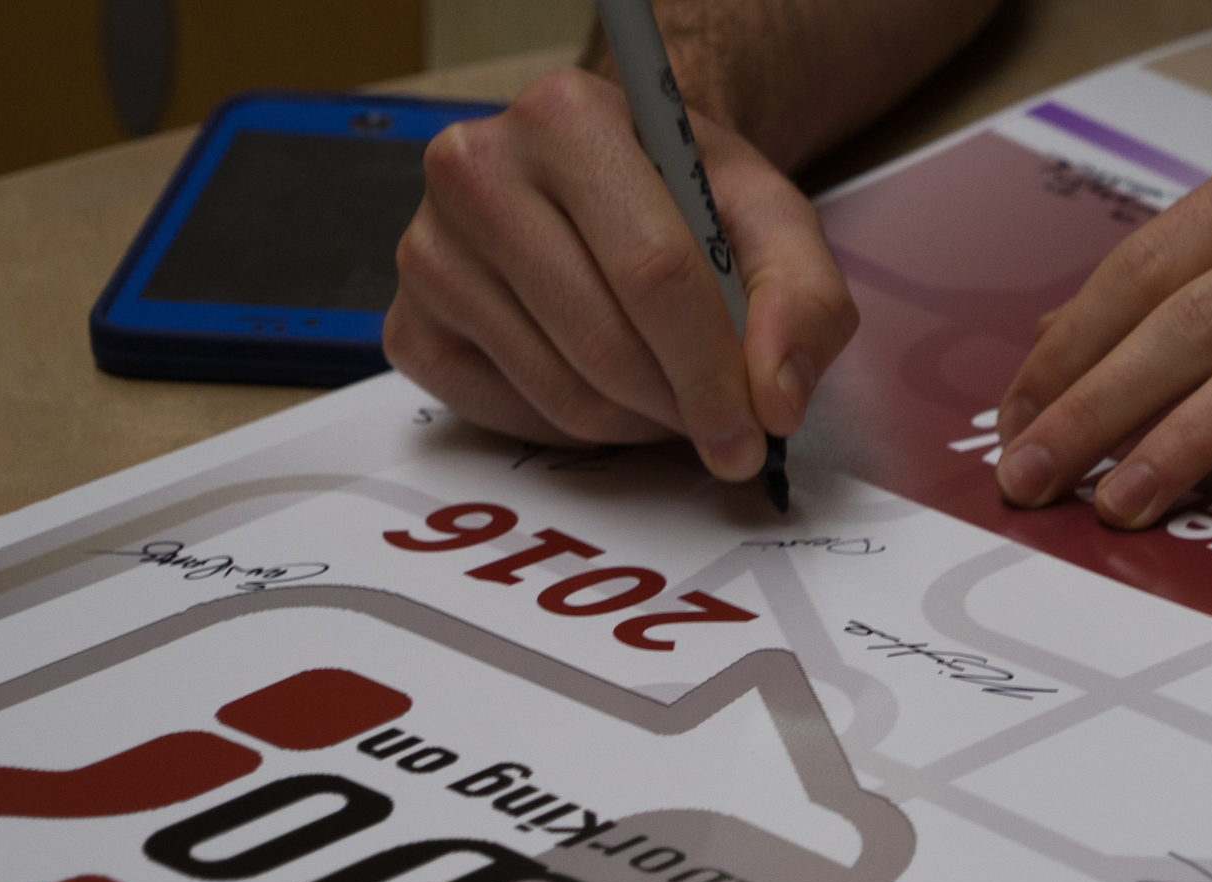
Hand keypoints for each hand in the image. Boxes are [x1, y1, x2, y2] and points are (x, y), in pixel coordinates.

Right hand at [386, 68, 857, 477]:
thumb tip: (777, 402)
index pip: (653, 272)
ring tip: (671, 396)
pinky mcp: (409, 325)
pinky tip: (607, 393)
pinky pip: (508, 418)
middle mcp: (473, 168)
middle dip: (679, 407)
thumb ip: (802, 300)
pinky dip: (576, 431)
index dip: (713, 372)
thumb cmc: (688, 196)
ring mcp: (427, 250)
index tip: (753, 435)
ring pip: (558, 392)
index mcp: (566, 116)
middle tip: (724, 428)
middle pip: (602, 342)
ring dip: (636, 423)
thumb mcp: (771, 220)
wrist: (615, 182)